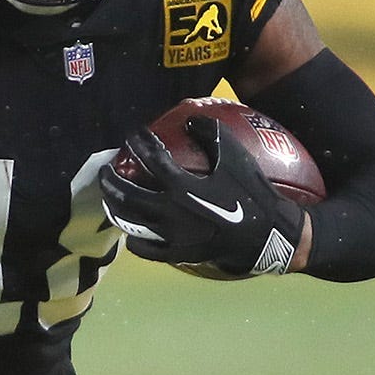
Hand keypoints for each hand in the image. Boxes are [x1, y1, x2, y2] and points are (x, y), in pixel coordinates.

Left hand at [98, 119, 305, 278]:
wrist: (268, 232)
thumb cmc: (251, 191)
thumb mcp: (235, 155)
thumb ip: (210, 134)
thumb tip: (189, 121)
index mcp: (182, 186)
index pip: (151, 159)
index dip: (140, 143)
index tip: (134, 134)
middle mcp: (170, 212)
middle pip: (127, 194)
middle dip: (111, 179)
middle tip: (106, 169)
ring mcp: (171, 236)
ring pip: (130, 223)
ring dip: (115, 208)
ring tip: (109, 197)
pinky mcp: (178, 253)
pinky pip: (146, 250)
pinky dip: (134, 240)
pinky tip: (130, 231)